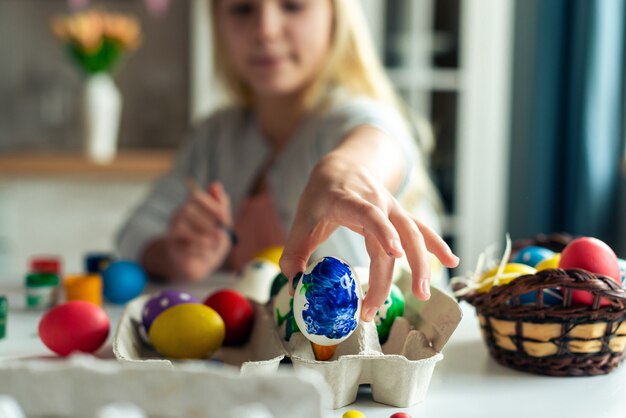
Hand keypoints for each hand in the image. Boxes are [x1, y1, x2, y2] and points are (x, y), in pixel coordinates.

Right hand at [163, 181, 233, 280]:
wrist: (201, 265)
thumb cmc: (212, 241)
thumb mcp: (222, 225)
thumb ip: (222, 206)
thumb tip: (216, 184)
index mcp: (193, 207)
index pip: (196, 196)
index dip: (212, 205)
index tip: (225, 217)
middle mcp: (179, 215)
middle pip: (187, 210)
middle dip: (208, 223)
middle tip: (221, 234)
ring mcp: (172, 231)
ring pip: (182, 227)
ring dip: (203, 238)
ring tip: (215, 245)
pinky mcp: (172, 247)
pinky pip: (183, 246)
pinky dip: (199, 250)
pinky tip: (206, 253)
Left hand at [279, 154, 458, 321]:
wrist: (341, 168)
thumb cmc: (320, 196)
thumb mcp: (300, 219)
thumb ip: (293, 252)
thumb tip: (296, 285)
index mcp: (348, 200)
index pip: (369, 214)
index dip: (383, 231)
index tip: (394, 252)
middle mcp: (377, 202)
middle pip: (395, 235)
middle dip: (391, 273)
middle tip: (377, 308)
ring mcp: (392, 208)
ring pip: (414, 234)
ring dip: (422, 264)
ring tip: (423, 293)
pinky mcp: (399, 216)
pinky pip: (421, 231)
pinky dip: (436, 246)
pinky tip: (451, 262)